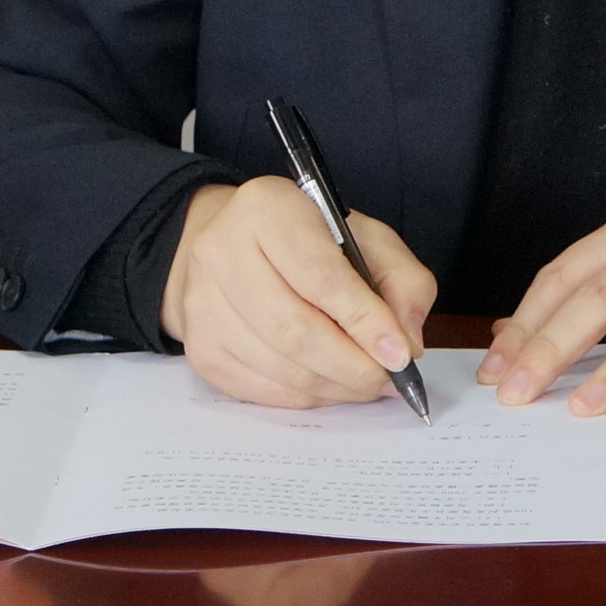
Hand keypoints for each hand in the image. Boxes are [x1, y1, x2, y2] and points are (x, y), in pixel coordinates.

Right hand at [161, 179, 434, 408]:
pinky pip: (259, 388)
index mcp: (267, 209)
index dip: (363, 321)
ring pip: (276, 365)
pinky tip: (330, 385)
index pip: (318, 275)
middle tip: (387, 380)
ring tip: (366, 383)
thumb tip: (406, 343)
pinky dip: (305, 396)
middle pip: (292, 329)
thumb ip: (403, 281)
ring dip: (332, 385)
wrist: (234, 245)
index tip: (400, 354)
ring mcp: (202, 303)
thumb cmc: (311, 240)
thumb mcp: (369, 238)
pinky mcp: (199, 346)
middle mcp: (221, 252)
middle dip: (350, 365)